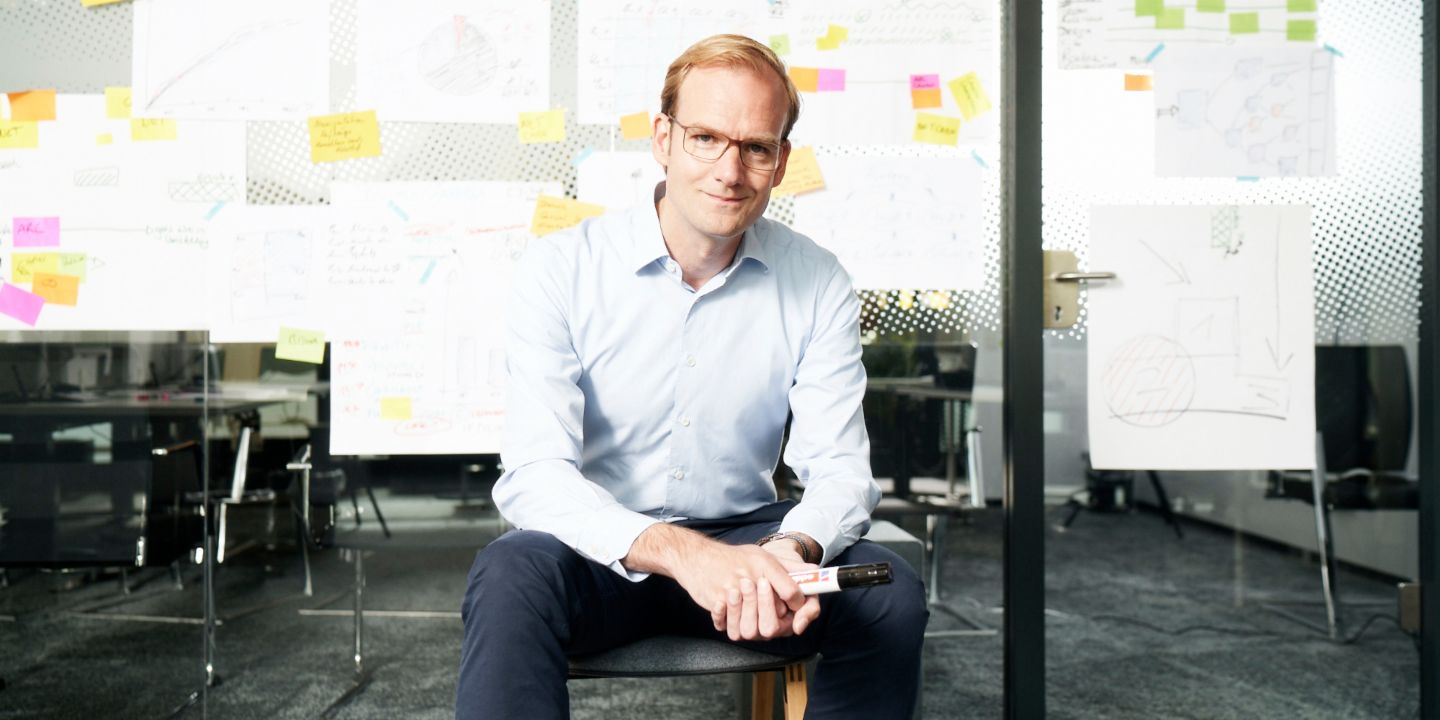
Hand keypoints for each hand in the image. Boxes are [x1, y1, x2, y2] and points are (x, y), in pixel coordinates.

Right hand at [623, 524, 819, 639]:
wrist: (696, 556)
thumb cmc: (732, 558)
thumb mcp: (762, 556)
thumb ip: (789, 568)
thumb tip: (815, 573)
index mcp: (765, 564)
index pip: (792, 592)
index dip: (796, 604)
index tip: (792, 606)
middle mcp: (750, 578)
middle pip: (774, 617)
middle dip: (772, 619)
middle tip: (769, 613)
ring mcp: (733, 592)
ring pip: (752, 629)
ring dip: (749, 624)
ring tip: (746, 614)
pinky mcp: (717, 602)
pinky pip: (730, 627)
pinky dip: (729, 622)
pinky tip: (728, 612)